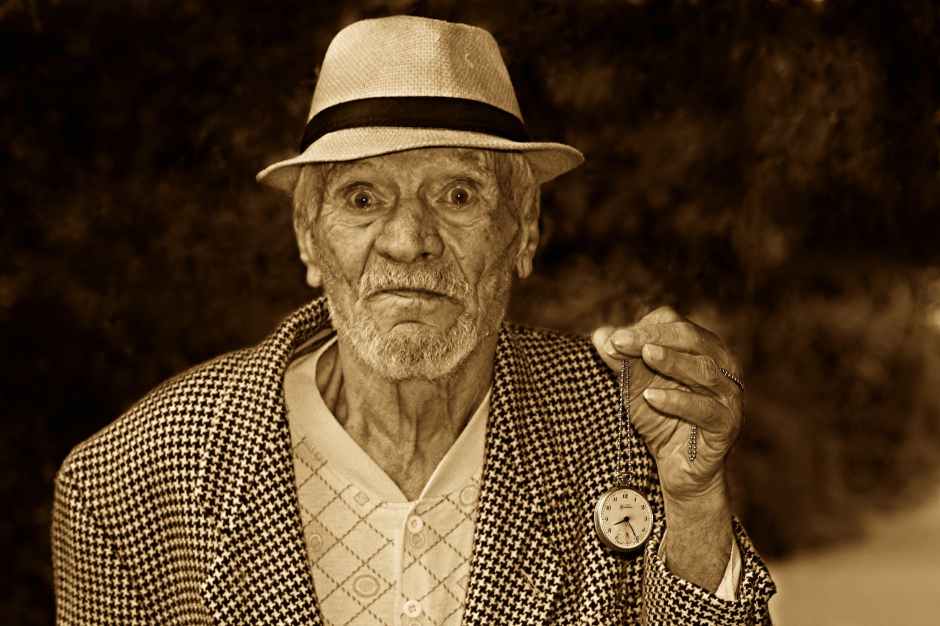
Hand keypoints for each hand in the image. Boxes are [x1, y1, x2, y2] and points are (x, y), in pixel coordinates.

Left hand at [591, 306, 743, 503]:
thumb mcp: (634, 386)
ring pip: (704, 371)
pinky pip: (704, 410)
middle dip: (654, 337)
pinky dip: (678, 401)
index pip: (675, 324)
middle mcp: (721, 365)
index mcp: (701, 348)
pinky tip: (651, 397)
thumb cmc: (659, 417)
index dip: (644, 328)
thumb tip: (600, 334)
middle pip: (692, 339)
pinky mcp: (726, 425)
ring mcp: (728, 395)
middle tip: (620, 340)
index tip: (613, 338)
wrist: (677, 468)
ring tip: (645, 355)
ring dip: (672, 361)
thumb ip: (619, 360)